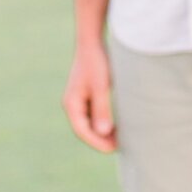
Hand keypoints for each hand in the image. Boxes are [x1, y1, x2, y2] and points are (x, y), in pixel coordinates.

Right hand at [62, 38, 116, 152]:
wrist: (92, 43)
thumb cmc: (97, 62)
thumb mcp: (101, 86)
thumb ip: (102, 109)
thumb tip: (103, 133)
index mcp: (72, 104)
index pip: (82, 131)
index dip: (97, 142)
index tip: (112, 149)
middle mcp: (72, 104)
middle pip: (85, 129)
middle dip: (100, 140)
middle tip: (119, 147)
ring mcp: (79, 100)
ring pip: (89, 123)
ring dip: (102, 132)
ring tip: (120, 139)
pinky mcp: (87, 95)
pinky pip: (93, 115)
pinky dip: (103, 122)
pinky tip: (117, 126)